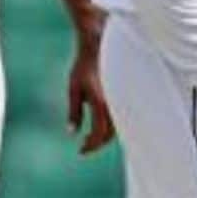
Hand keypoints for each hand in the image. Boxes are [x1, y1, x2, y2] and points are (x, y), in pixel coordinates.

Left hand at [68, 23, 114, 153]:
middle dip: (97, 143)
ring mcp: (122, 100)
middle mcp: (115, 103)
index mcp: (101, 102)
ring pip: (118, 127)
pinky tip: (100, 126)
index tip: (80, 151)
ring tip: (90, 139)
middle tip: (84, 147)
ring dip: (105, 136)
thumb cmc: (84, 66)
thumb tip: (71, 133)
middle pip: (110, 134)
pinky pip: (121, 117)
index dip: (90, 145)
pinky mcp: (124, 96)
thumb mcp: (74, 88)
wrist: (101, 46)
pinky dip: (111, 126)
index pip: (99, 133)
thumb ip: (74, 111)